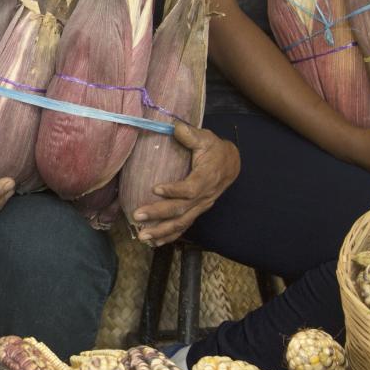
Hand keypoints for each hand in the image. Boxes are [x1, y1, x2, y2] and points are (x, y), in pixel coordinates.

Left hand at [132, 123, 239, 245]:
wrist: (231, 164)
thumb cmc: (214, 149)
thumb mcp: (205, 137)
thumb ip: (190, 134)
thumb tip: (175, 127)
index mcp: (207, 177)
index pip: (191, 189)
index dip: (174, 191)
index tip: (155, 188)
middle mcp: (204, 196)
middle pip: (181, 210)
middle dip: (158, 214)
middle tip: (138, 215)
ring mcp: (201, 206)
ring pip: (181, 222)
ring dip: (161, 231)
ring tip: (143, 236)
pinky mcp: (197, 211)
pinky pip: (184, 227)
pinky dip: (169, 236)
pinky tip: (154, 242)